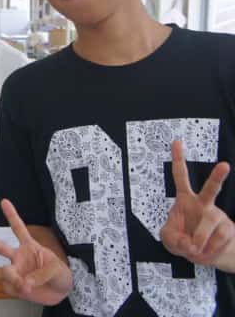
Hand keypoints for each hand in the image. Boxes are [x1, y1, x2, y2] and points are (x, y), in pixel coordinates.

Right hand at [0, 199, 72, 305]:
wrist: (61, 292)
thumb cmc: (59, 274)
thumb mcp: (56, 269)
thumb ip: (41, 274)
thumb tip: (25, 283)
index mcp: (29, 246)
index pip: (18, 228)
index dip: (11, 215)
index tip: (3, 201)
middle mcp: (19, 257)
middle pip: (0, 247)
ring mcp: (16, 272)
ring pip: (5, 272)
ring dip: (13, 278)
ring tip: (25, 285)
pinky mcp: (15, 286)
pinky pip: (9, 287)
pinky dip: (16, 289)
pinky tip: (25, 290)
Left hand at [160, 140, 234, 269]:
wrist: (204, 256)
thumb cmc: (184, 240)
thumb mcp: (169, 239)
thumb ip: (173, 239)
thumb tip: (190, 243)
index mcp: (185, 200)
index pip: (180, 176)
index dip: (178, 159)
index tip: (176, 141)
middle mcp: (204, 204)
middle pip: (211, 189)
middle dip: (218, 177)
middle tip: (225, 165)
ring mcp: (218, 216)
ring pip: (211, 223)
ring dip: (200, 240)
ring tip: (195, 249)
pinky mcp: (228, 230)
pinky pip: (218, 240)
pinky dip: (208, 250)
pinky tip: (205, 252)